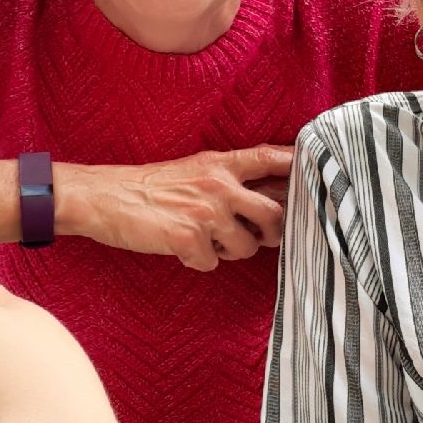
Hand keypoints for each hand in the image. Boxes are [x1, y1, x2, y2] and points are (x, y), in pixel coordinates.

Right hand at [56, 145, 293, 269]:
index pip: (272, 158)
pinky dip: (198, 261)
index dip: (300, 166)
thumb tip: (272, 192)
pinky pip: (213, 263)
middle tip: (257, 236)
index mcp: (221, 164)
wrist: (106, 197)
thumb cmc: (151, 186)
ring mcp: (206, 212)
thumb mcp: (194, 169)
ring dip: (230, 251)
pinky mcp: (189, 237)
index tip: (317, 176)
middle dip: (272, 232)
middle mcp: (219, 185)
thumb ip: (231, 177)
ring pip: (248, 247)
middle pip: (276, 213)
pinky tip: (181, 247)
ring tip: (205, 239)